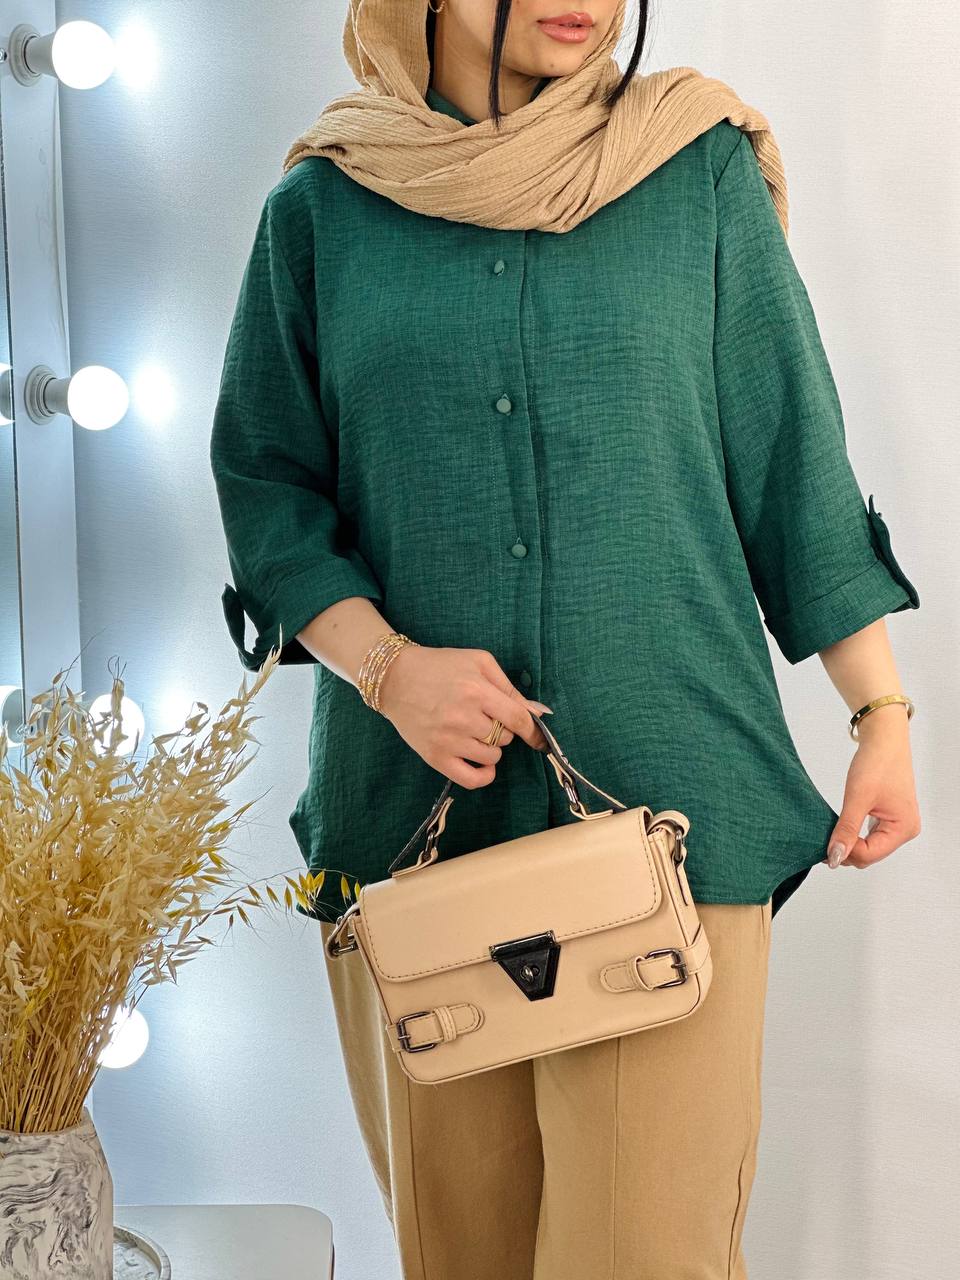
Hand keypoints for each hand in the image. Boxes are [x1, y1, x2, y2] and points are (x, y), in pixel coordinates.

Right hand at [377, 644, 551, 788]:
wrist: (394, 678)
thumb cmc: (439, 666)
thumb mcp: (478, 662)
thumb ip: (509, 687)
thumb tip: (537, 713)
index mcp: (477, 691)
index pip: (518, 719)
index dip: (533, 731)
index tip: (539, 739)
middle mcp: (464, 718)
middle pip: (505, 738)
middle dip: (503, 729)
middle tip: (485, 716)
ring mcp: (448, 740)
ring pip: (492, 757)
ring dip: (491, 747)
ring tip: (475, 731)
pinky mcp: (435, 756)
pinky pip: (471, 779)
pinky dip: (484, 775)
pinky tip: (482, 764)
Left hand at [825, 707, 920, 868]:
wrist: (884, 739)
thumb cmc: (876, 763)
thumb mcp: (857, 798)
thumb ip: (846, 830)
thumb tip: (835, 857)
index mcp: (903, 829)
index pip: (869, 855)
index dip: (845, 852)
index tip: (823, 845)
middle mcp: (905, 830)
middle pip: (870, 855)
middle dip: (846, 850)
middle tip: (823, 838)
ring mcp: (898, 825)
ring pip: (868, 847)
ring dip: (849, 843)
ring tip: (830, 832)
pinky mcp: (889, 817)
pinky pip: (870, 836)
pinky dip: (854, 835)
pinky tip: (841, 827)